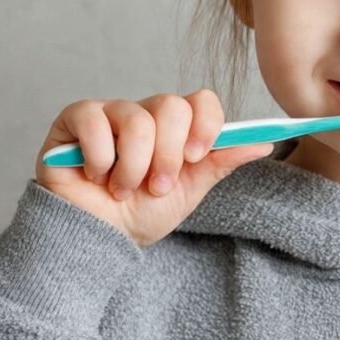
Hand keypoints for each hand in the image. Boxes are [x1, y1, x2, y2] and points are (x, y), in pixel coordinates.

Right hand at [34, 89, 271, 246]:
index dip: (205, 124)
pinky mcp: (75, 118)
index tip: (197, 156)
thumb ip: (220, 162)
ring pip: (136, 119)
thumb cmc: (138, 215)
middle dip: (168, 155)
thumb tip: (263, 143)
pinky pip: (94, 122)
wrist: (97, 240)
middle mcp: (144, 113)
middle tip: (156, 187)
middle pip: (171, 105)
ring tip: (122, 190)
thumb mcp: (188, 191)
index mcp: (174, 127)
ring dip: (133, 167)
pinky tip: (95, 176)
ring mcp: (109, 112)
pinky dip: (100, 159)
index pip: (200, 100)